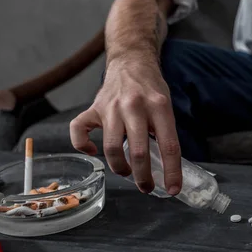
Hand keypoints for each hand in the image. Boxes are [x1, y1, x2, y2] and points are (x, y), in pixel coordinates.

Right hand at [70, 59, 181, 194]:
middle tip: (147, 187)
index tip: (173, 189)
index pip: (168, 145)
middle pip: (139, 152)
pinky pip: (79, 131)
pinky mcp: (93, 108)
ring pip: (111, 147)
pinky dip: (83, 145)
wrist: (131, 62)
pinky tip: (94, 151)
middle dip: (143, 177)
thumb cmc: (151, 88)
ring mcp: (111, 107)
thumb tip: (167, 166)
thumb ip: (165, 131)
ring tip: (127, 173)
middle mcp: (135, 106)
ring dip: (120, 167)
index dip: (172, 171)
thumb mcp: (167, 106)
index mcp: (159, 106)